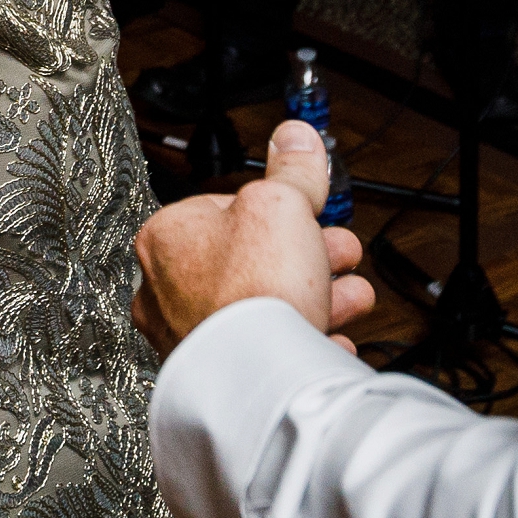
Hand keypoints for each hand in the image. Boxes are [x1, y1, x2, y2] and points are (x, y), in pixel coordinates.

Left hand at [133, 120, 373, 357]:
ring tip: (351, 296)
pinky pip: (261, 352)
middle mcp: (165, 289)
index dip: (279, 208)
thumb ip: (292, 170)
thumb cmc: (256, 290)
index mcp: (167, 237)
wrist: (259, 379)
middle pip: (248, 259)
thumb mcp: (283, 204)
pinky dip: (298, 341)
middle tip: (340, 252)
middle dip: (306, 253)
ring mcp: (187, 337)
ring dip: (313, 295)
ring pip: (258, 306)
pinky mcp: (213, 377)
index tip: (311, 212)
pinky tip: (327, 339)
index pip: (225, 207)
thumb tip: (295, 138)